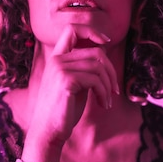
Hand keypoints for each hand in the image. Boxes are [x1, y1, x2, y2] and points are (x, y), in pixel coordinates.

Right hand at [26, 25, 118, 154]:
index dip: (91, 31)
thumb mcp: (75, 83)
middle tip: (114, 89)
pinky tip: (104, 104)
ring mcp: (60, 69)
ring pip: (98, 66)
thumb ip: (84, 67)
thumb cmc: (63, 110)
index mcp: (57, 58)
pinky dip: (104, 93)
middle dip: (111, 71)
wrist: (48, 131)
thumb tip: (104, 50)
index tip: (106, 42)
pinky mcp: (65, 81)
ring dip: (109, 85)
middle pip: (96, 52)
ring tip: (107, 99)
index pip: (72, 29)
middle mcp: (57, 60)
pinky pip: (96, 80)